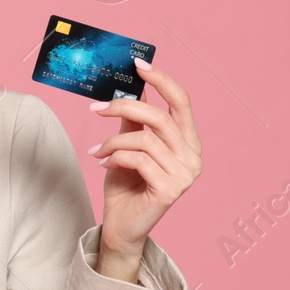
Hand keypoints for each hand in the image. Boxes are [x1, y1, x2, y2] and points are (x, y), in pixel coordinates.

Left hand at [86, 59, 201, 271]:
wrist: (121, 226)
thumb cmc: (127, 186)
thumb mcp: (128, 146)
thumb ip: (133, 120)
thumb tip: (131, 87)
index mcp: (188, 142)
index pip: (181, 102)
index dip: (161, 80)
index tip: (138, 63)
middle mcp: (193, 157)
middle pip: (161, 117)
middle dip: (125, 107)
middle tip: (96, 108)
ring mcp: (185, 175)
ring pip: (145, 139)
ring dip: (113, 141)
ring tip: (97, 150)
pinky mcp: (170, 190)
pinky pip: (139, 160)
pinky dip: (115, 157)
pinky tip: (104, 164)